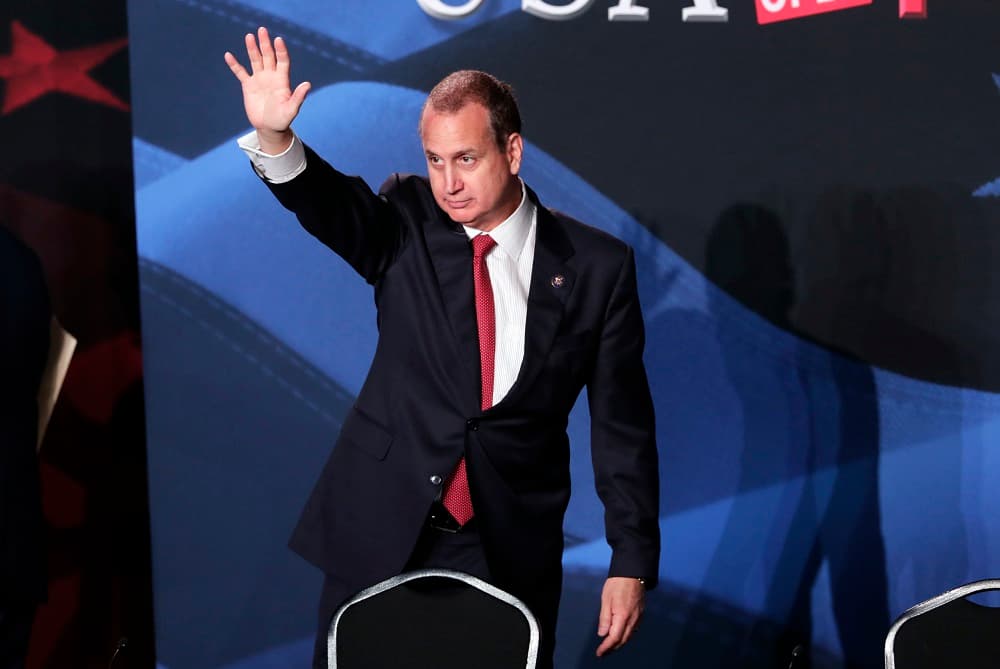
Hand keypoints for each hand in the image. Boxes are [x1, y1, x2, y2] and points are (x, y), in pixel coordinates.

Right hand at [223, 26, 310, 152]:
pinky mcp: (248, 86)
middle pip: (268, 56)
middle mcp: (271, 76)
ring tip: (249, 36)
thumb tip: (308, 84)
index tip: (278, 40)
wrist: (270, 128)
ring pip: (255, 60)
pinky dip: (234, 65)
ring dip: (252, 48)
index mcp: (282, 80)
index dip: (280, 50)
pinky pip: (240, 72)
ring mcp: (259, 79)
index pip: (282, 61)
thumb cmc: (283, 119)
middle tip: (262, 30)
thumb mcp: (291, 109)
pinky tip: (228, 55)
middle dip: (265, 43)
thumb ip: (298, 96)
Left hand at [596, 577, 644, 656]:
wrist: (633, 573)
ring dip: (619, 643)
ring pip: (629, 636)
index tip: (599, 652)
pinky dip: (625, 636)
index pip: (614, 638)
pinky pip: (633, 630)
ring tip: (609, 646)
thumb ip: (605, 618)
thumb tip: (602, 634)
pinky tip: (620, 635)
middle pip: (623, 640)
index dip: (606, 647)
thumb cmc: (618, 583)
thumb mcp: (606, 599)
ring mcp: (638, 617)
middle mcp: (633, 619)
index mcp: (623, 615)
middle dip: (612, 648)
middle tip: (603, 652)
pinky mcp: (641, 614)